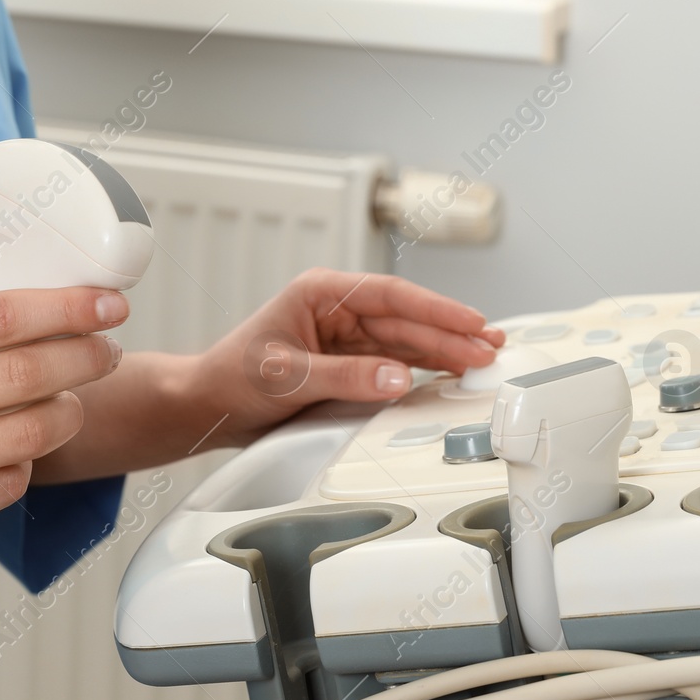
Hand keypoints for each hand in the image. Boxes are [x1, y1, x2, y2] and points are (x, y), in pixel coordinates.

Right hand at [0, 218, 129, 559]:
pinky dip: (31, 459)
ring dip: (69, 409)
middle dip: (88, 355)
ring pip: (31, 432)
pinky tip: (24, 441)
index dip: (66, 307)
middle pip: (27, 374)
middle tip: (108, 346)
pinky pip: (11, 482)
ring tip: (72, 394)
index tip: (108, 302)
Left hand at [196, 268, 505, 444]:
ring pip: (408, 340)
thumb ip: (345, 377)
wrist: (208, 406)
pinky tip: (454, 369)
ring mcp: (348, 337)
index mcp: (322, 293)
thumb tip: (398, 377)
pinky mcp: (352, 363)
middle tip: (490, 347)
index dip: (435, 308)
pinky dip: (428, 367)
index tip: (470, 321)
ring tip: (485, 357)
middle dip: (450, 332)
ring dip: (446, 348)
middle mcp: (339, 310)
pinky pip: (398, 361)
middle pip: (407, 318)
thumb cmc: (231, 379)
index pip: (390, 295)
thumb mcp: (285, 377)